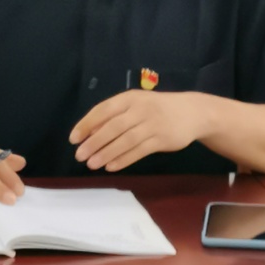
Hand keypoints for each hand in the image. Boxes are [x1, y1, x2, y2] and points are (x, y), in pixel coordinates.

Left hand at [69, 90, 201, 171]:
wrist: (191, 112)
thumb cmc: (157, 108)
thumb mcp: (136, 104)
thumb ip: (115, 114)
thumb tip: (89, 131)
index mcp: (130, 98)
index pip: (103, 109)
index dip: (87, 124)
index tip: (73, 138)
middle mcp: (139, 109)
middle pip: (112, 127)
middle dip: (94, 142)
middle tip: (79, 155)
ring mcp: (152, 124)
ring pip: (124, 140)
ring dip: (106, 153)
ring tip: (91, 164)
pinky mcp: (161, 140)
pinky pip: (139, 151)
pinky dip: (123, 159)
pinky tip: (111, 166)